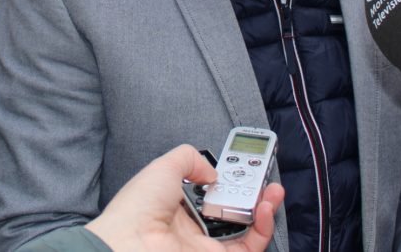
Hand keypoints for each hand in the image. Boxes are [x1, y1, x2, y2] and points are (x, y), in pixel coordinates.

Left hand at [84, 144, 284, 250]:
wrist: (130, 244)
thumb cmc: (137, 208)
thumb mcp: (163, 167)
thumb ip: (190, 158)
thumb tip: (212, 171)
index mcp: (176, 205)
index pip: (211, 190)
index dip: (230, 177)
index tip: (245, 163)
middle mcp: (193, 227)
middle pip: (233, 208)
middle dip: (252, 190)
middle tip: (263, 176)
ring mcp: (206, 245)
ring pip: (246, 228)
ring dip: (264, 208)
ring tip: (271, 190)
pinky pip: (249, 246)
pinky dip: (263, 228)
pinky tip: (264, 208)